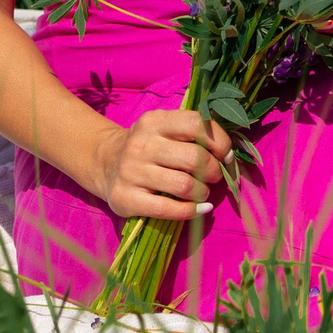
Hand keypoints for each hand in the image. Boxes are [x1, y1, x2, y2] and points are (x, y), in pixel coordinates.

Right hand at [92, 108, 230, 220]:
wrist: (103, 162)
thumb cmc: (147, 146)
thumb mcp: (163, 129)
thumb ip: (192, 134)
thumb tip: (229, 155)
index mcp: (154, 122)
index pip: (196, 124)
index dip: (219, 141)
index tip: (225, 155)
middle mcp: (142, 144)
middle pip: (194, 158)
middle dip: (213, 171)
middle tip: (214, 176)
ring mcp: (132, 172)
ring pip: (184, 185)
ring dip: (202, 191)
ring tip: (201, 191)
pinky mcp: (126, 198)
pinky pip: (168, 209)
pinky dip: (191, 211)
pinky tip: (200, 208)